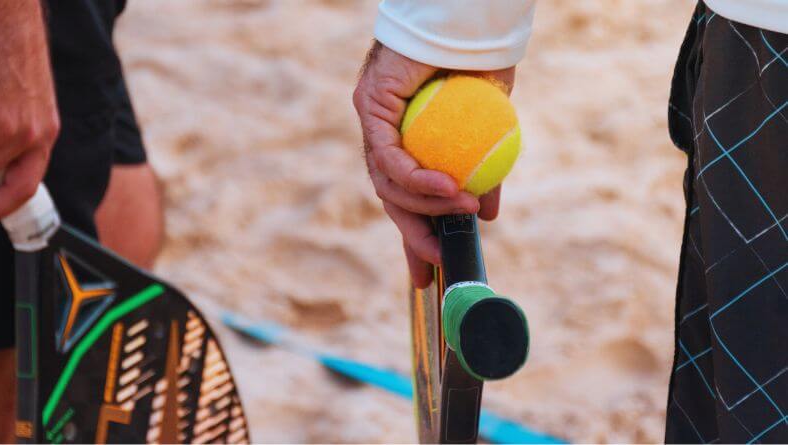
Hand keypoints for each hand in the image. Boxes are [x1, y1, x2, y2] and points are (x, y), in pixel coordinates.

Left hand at [353, 42, 513, 287]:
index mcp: (406, 144)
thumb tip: (486, 215)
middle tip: (436, 261)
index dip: (414, 235)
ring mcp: (373, 121)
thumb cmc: (479, 66)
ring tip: (463, 207)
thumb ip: (482, 172)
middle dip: (411, 234)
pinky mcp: (370, 105)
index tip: (426, 272)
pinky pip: (389, 154)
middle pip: (389, 197)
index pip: (404, 197)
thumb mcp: (489, 131)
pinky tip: (447, 185)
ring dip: (426, 202)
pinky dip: (417, 176)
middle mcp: (383, 136)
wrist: (468, 22)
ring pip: (386, 181)